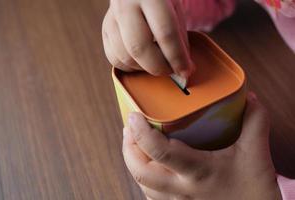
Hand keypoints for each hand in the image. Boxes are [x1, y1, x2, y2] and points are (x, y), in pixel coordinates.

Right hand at [102, 0, 194, 77]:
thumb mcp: (175, 9)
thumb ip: (179, 37)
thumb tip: (182, 68)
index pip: (165, 33)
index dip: (177, 57)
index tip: (186, 71)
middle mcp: (126, 6)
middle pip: (139, 48)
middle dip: (158, 67)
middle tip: (171, 71)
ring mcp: (111, 18)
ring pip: (125, 56)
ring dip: (144, 68)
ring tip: (158, 64)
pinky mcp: (105, 30)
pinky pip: (114, 58)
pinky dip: (130, 67)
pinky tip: (142, 62)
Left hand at [122, 92, 281, 199]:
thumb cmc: (255, 191)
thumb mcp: (256, 153)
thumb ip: (254, 122)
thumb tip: (251, 98)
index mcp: (197, 171)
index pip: (160, 151)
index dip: (141, 132)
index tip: (134, 116)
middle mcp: (181, 189)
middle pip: (140, 170)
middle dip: (128, 148)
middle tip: (129, 129)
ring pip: (142, 184)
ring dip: (133, 162)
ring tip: (134, 143)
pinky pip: (151, 195)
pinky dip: (144, 178)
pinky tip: (149, 167)